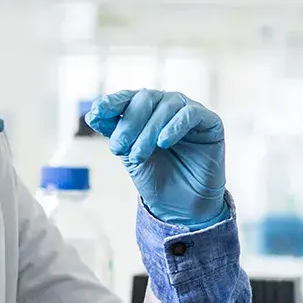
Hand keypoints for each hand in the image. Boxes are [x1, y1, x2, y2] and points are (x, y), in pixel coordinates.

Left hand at [87, 89, 226, 227]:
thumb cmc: (155, 176)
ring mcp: (189, 111)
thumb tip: (92, 114)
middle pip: (145, 98)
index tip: (96, 112)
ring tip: (138, 156)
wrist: (180, 204)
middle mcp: (167, 105)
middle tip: (118, 148)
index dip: (111, 102)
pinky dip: (174, 126)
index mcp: (146, 110)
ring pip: (166, 106)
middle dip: (129, 123)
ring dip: (148, 131)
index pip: (127, 97)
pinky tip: (163, 142)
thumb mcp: (128, 153)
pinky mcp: (210, 122)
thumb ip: (114, 132)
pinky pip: (191, 114)